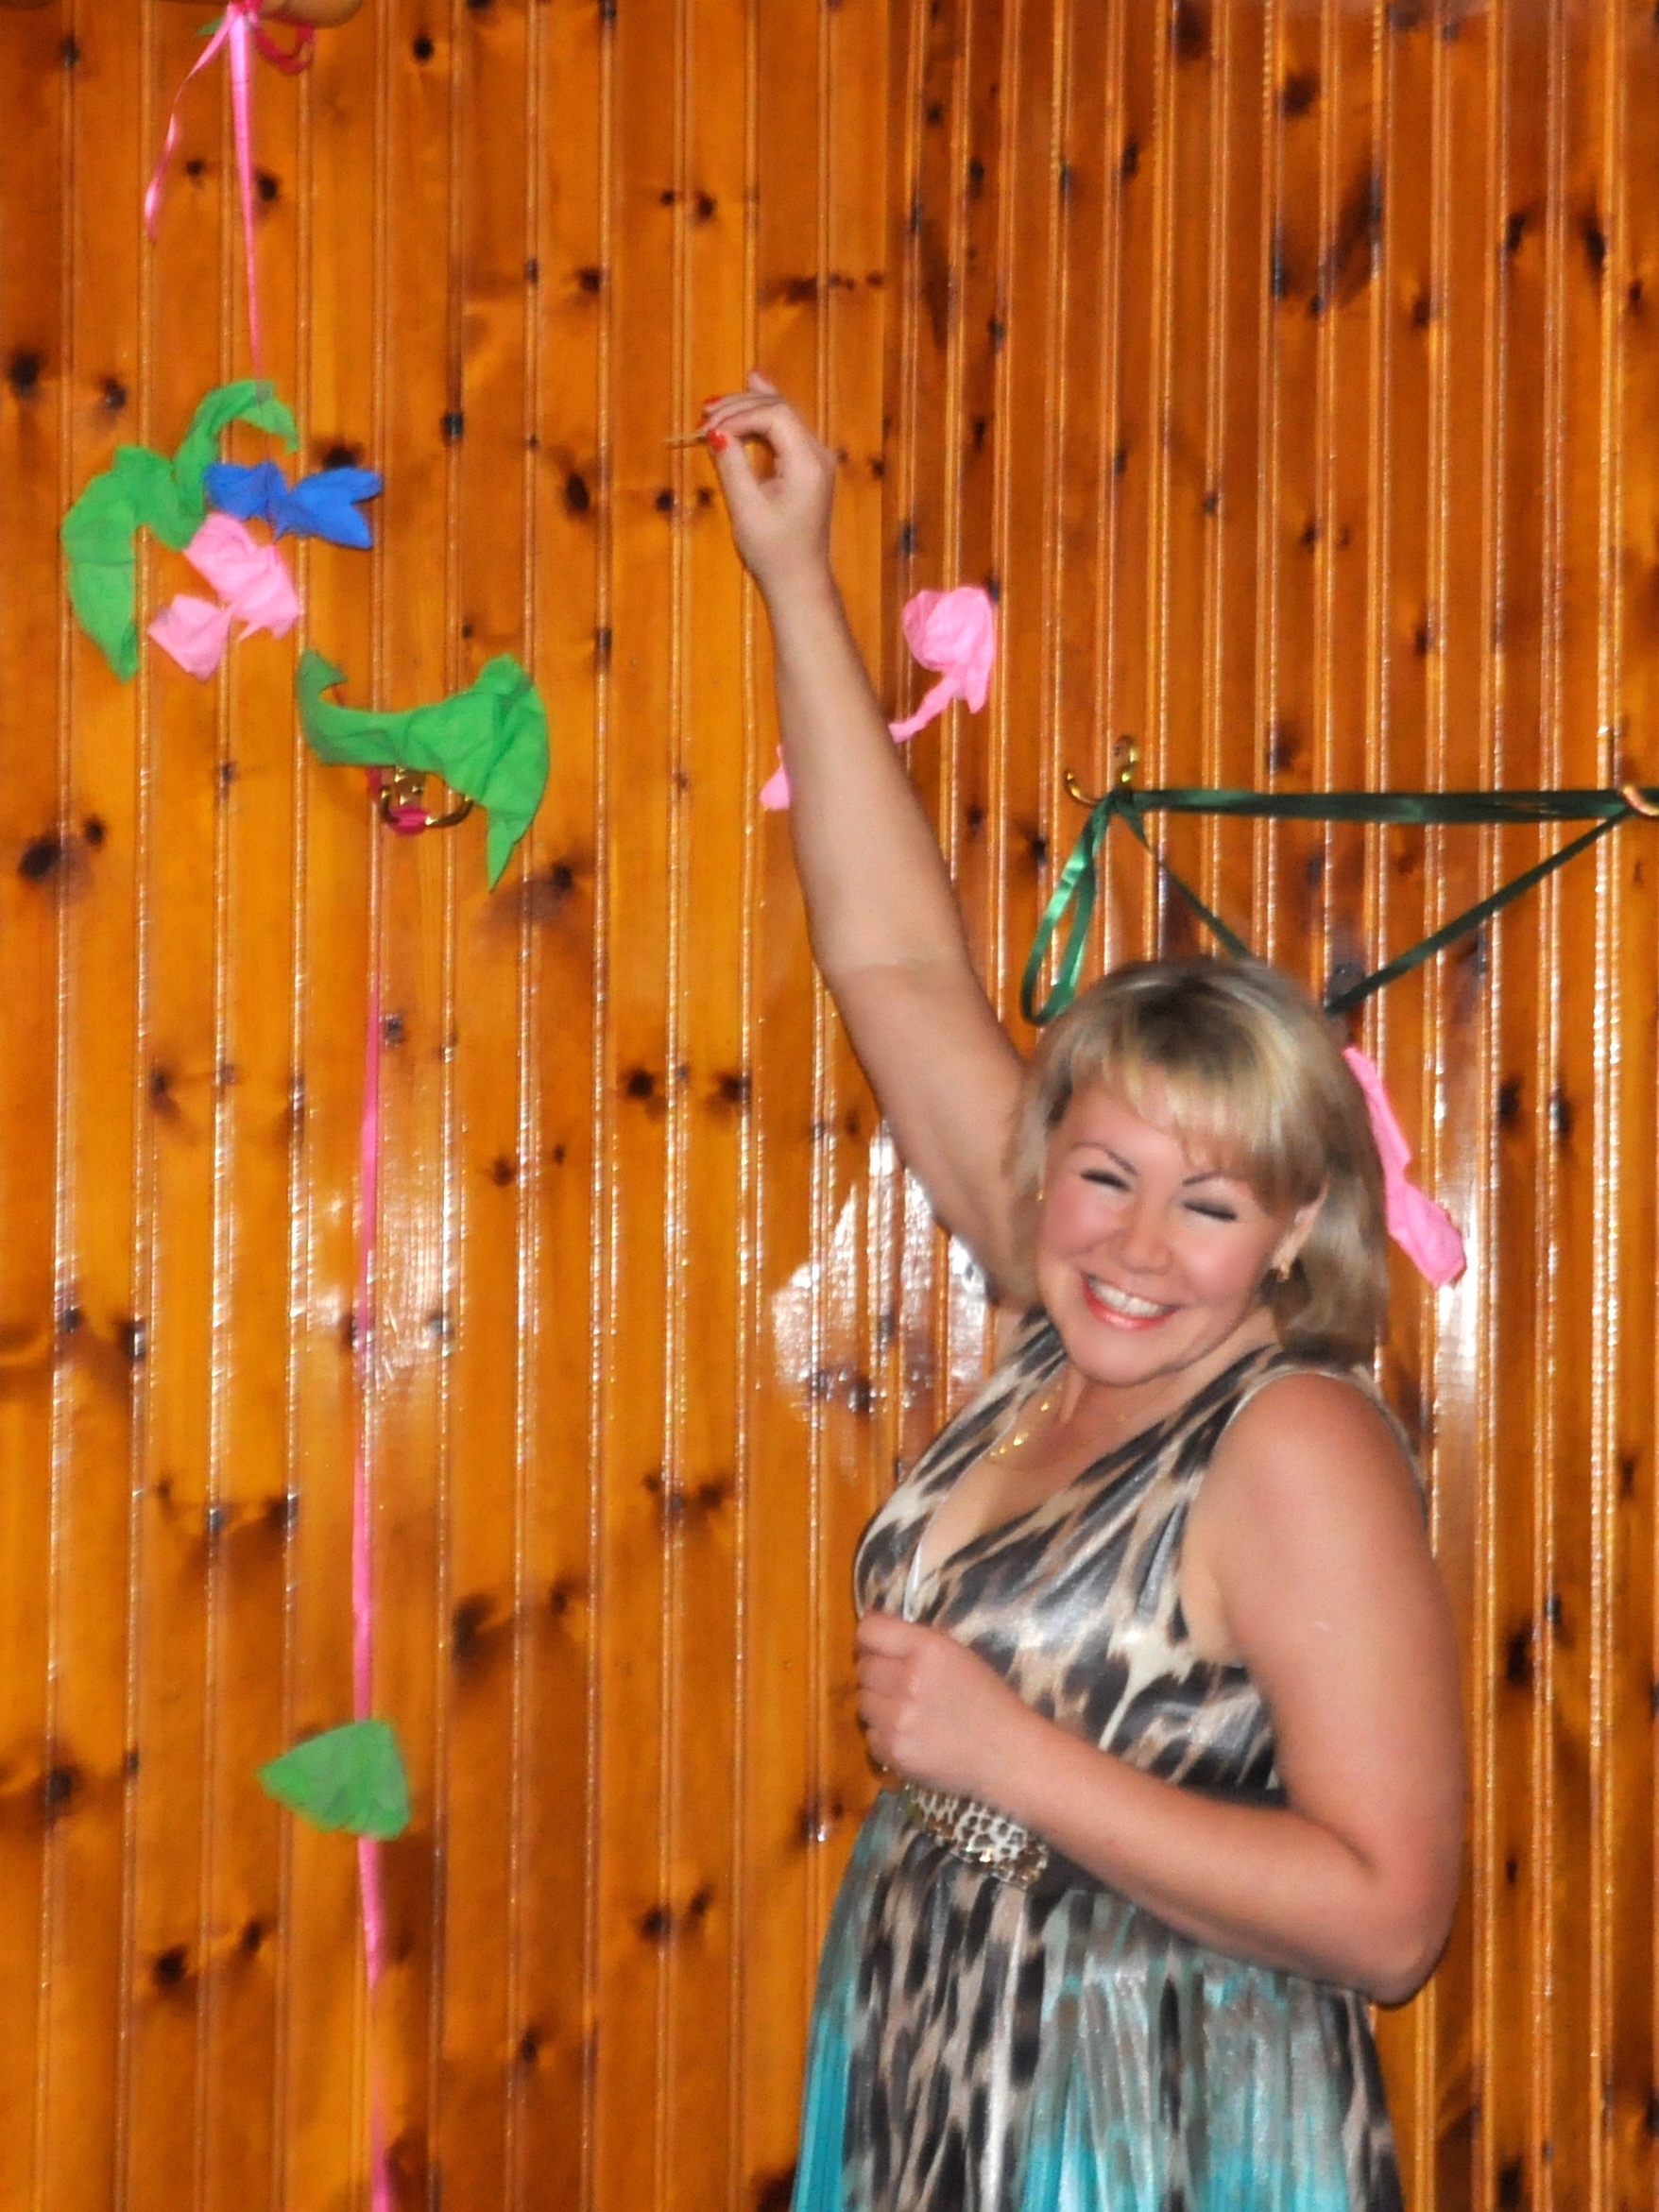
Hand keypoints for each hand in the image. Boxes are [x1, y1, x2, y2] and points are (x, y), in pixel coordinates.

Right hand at [703, 374, 838, 599]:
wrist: (799, 582)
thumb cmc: (774, 553)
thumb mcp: (747, 510)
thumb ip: (732, 466)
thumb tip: (716, 432)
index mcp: (809, 463)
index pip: (776, 415)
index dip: (740, 415)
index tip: (709, 431)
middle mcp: (818, 454)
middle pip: (781, 409)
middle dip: (741, 405)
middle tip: (705, 411)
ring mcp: (816, 459)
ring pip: (782, 415)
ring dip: (748, 408)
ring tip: (715, 405)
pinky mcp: (807, 467)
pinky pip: (785, 430)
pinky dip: (760, 418)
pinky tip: (749, 393)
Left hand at [855, 1611, 1034, 1800]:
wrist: (1008, 1755)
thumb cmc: (988, 1700)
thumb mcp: (958, 1656)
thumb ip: (915, 1644)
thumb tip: (873, 1639)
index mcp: (928, 1649)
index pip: (869, 1630)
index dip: (870, 1640)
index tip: (878, 1649)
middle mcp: (908, 1680)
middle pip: (862, 1669)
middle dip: (877, 1675)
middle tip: (900, 1686)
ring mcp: (898, 1719)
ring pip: (863, 1703)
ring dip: (879, 1707)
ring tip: (908, 1714)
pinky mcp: (895, 1752)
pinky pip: (871, 1737)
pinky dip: (886, 1738)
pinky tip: (912, 1738)